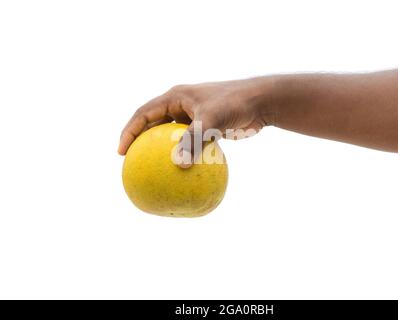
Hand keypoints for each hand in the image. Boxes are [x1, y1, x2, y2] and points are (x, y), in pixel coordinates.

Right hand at [118, 79, 273, 166]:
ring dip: (162, 151)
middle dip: (141, 142)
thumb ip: (194, 140)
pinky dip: (184, 156)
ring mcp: (194, 116)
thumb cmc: (235, 104)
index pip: (143, 114)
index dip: (129, 132)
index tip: (121, 153)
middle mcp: (181, 105)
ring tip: (152, 172)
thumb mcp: (211, 120)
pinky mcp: (207, 127)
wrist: (261, 102)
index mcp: (175, 97)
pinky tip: (183, 175)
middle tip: (131, 163)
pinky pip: (190, 144)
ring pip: (171, 136)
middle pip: (153, 125)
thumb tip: (178, 166)